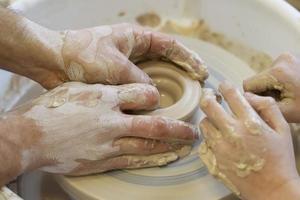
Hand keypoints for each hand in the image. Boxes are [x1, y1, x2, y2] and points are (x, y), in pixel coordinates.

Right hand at [10, 82, 197, 175]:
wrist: (29, 137)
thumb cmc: (50, 109)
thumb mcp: (77, 89)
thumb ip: (103, 91)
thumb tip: (120, 92)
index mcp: (105, 98)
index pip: (144, 94)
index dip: (155, 97)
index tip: (159, 100)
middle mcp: (111, 121)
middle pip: (156, 125)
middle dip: (179, 129)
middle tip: (194, 131)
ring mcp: (108, 144)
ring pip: (148, 146)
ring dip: (171, 147)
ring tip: (186, 147)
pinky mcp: (103, 161)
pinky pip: (134, 161)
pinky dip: (152, 160)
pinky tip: (166, 159)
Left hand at [41, 23, 207, 88]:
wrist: (53, 61)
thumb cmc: (83, 55)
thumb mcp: (116, 67)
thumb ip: (139, 82)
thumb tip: (153, 97)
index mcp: (136, 38)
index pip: (170, 46)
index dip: (188, 58)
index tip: (201, 71)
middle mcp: (133, 50)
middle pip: (166, 60)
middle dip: (183, 71)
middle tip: (198, 84)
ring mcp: (126, 64)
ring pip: (154, 74)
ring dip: (168, 84)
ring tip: (184, 96)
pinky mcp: (117, 78)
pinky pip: (139, 86)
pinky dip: (150, 94)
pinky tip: (158, 105)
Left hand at [199, 82, 299, 199]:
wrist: (273, 190)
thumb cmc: (280, 159)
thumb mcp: (282, 129)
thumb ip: (267, 107)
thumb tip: (247, 95)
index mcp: (249, 122)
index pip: (230, 94)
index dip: (225, 86)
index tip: (223, 86)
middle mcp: (231, 133)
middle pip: (208, 105)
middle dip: (208, 97)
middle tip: (211, 97)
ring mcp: (220, 147)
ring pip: (203, 124)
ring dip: (209, 119)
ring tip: (217, 122)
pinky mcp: (213, 160)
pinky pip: (204, 143)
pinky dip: (209, 138)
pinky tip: (219, 140)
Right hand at [243, 53, 299, 122]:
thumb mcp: (285, 112)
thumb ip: (261, 106)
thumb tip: (243, 102)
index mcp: (278, 72)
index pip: (248, 85)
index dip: (254, 97)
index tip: (267, 104)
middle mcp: (280, 60)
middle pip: (256, 80)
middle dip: (264, 92)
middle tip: (281, 102)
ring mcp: (286, 57)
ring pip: (264, 77)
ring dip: (271, 88)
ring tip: (288, 96)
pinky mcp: (289, 58)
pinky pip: (273, 73)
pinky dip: (278, 83)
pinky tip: (290, 90)